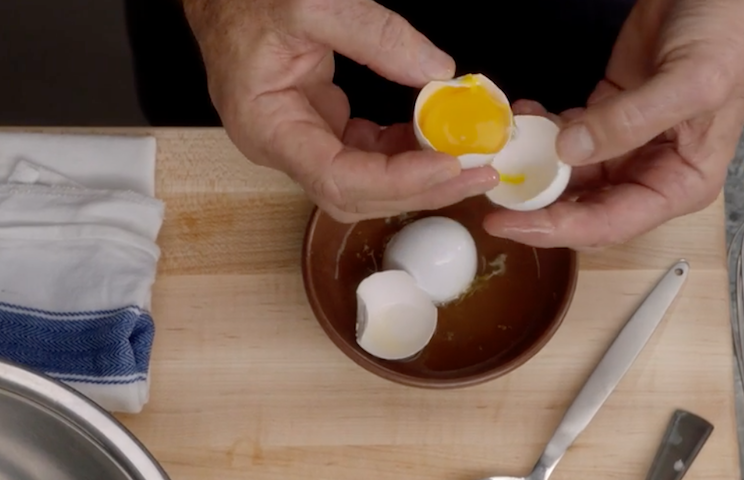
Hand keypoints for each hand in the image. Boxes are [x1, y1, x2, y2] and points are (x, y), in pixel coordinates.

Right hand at [183, 0, 499, 222]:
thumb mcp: (312, 0)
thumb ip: (376, 35)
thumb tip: (436, 72)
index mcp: (266, 126)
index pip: (338, 179)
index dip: (398, 181)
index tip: (450, 165)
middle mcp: (280, 146)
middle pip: (355, 195)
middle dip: (419, 189)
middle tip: (477, 174)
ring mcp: (299, 140)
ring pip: (364, 183)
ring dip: (418, 176)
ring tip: (469, 161)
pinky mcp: (316, 127)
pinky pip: (365, 154)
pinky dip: (404, 150)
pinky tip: (438, 137)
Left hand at [483, 0, 743, 249]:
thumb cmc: (731, 36)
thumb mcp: (690, 83)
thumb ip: (630, 122)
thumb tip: (570, 151)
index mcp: (682, 182)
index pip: (612, 224)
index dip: (558, 229)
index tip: (509, 223)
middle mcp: (652, 171)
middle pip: (583, 207)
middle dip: (536, 204)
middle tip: (489, 194)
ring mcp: (626, 143)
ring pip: (568, 173)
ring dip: (532, 166)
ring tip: (498, 153)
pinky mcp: (607, 113)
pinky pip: (564, 134)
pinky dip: (540, 129)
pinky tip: (521, 118)